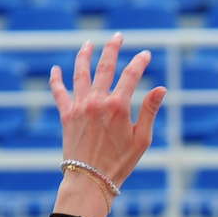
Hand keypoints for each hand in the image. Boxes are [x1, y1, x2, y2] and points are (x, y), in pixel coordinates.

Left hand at [48, 34, 165, 190]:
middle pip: (105, 65)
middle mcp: (97, 101)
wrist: (90, 179)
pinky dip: (56, 79)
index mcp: (118, 106)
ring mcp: (79, 105)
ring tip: (88, 44)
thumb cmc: (120, 163)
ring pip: (81, 72)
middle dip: (113, 48)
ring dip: (85, 55)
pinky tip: (56, 69)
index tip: (145, 54)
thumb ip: (150, 110)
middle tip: (118, 37)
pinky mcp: (66, 114)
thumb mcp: (142, 139)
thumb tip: (162, 88)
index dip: (140, 62)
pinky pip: (59, 91)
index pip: (131, 74)